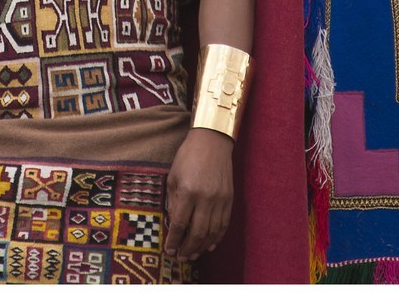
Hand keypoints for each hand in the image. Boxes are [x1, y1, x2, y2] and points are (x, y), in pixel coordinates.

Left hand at [164, 128, 233, 262]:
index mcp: (188, 191)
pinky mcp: (230, 199)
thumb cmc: (188, 157)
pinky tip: (209, 245)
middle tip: (181, 258)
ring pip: (212, 232)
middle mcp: (205, 198)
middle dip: (188, 248)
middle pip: (197, 232)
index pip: (180, 224)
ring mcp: (220, 199)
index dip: (174, 240)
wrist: (212, 141)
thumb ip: (173, 202)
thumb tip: (174, 225)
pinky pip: (224, 224)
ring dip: (202, 246)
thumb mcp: (173, 177)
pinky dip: (217, 237)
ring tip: (193, 255)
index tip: (169, 250)